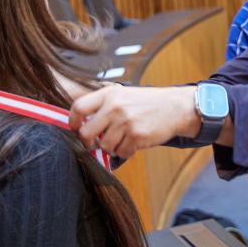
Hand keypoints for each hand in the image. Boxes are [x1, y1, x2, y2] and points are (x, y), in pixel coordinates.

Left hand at [69, 85, 198, 158]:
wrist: (174, 107)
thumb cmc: (146, 103)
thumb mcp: (122, 94)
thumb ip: (102, 105)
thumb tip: (79, 123)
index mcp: (109, 94)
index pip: (78, 107)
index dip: (73, 122)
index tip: (76, 129)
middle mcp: (115, 106)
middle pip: (86, 132)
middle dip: (88, 142)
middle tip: (94, 143)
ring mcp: (126, 122)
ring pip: (104, 146)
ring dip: (110, 147)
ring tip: (121, 139)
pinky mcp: (137, 136)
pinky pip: (121, 152)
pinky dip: (124, 151)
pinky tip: (132, 142)